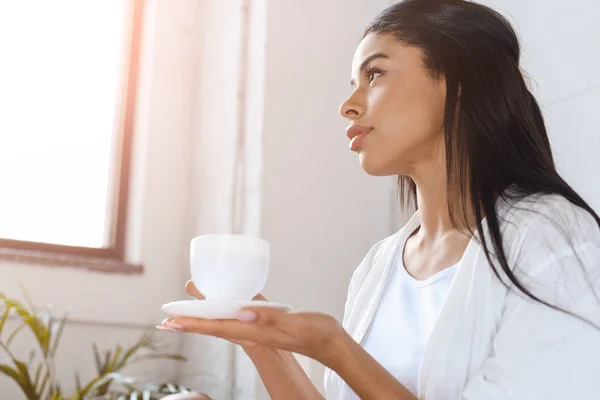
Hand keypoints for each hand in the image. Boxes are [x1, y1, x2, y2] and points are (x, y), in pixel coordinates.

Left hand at [159, 285, 345, 366]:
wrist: (331, 343)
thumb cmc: (316, 332)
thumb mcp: (294, 323)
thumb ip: (269, 317)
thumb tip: (240, 313)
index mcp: (255, 331)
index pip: (216, 327)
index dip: (192, 323)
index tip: (171, 321)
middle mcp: (252, 330)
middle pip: (214, 325)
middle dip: (190, 321)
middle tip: (167, 318)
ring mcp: (259, 327)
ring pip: (225, 319)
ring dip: (204, 313)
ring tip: (187, 307)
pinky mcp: (267, 322)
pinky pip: (240, 314)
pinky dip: (226, 308)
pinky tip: (223, 302)